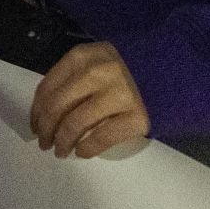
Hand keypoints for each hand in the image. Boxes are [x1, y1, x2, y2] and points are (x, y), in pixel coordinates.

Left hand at [30, 42, 149, 157]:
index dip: (37, 111)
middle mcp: (97, 72)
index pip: (47, 87)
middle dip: (46, 130)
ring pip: (75, 124)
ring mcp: (118, 94)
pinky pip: (102, 138)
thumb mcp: (96, 61)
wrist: (174, 72)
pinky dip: (86, 149)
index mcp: (83, 56)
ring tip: (61, 151)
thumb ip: (73, 78)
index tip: (35, 126)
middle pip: (57, 107)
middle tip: (45, 143)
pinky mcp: (137, 116)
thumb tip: (45, 112)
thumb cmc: (127, 69)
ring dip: (62, 143)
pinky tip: (82, 152)